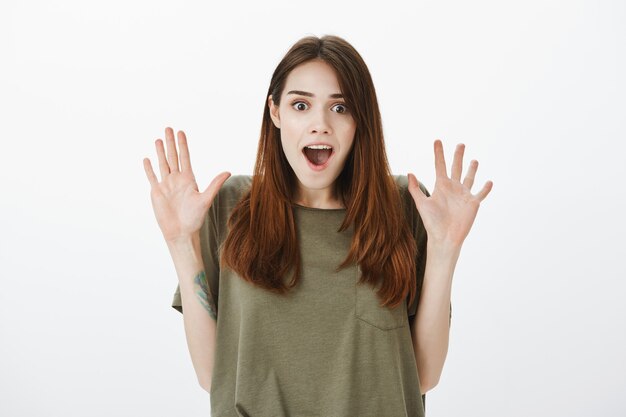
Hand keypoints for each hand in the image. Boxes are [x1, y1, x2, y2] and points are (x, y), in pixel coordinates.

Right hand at [142, 127, 230, 242]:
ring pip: (162, 164)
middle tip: (168, 128)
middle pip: (173, 157)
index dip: (183, 145)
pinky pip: (152, 177)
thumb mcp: (206, 199)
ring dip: (160, 152)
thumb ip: (215, 184)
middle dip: (171, 143)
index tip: (181, 132)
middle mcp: (177, 180)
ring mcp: (166, 186)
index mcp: (189, 180)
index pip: (185, 158)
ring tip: (158, 140)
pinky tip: (147, 159)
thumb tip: (228, 171)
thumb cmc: (195, 218)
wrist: (181, 232)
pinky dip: (149, 168)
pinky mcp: (157, 193)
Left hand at [407, 140, 492, 246]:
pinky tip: (489, 181)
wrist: (444, 237)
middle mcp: (453, 188)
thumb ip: (415, 189)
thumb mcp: (422, 203)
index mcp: (441, 186)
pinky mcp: (473, 203)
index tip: (437, 140)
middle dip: (458, 156)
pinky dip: (486, 188)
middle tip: (461, 144)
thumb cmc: (432, 222)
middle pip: (456, 167)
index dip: (439, 153)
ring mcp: (464, 195)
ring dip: (472, 169)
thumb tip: (409, 172)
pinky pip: (481, 194)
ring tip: (474, 160)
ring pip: (469, 178)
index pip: (440, 165)